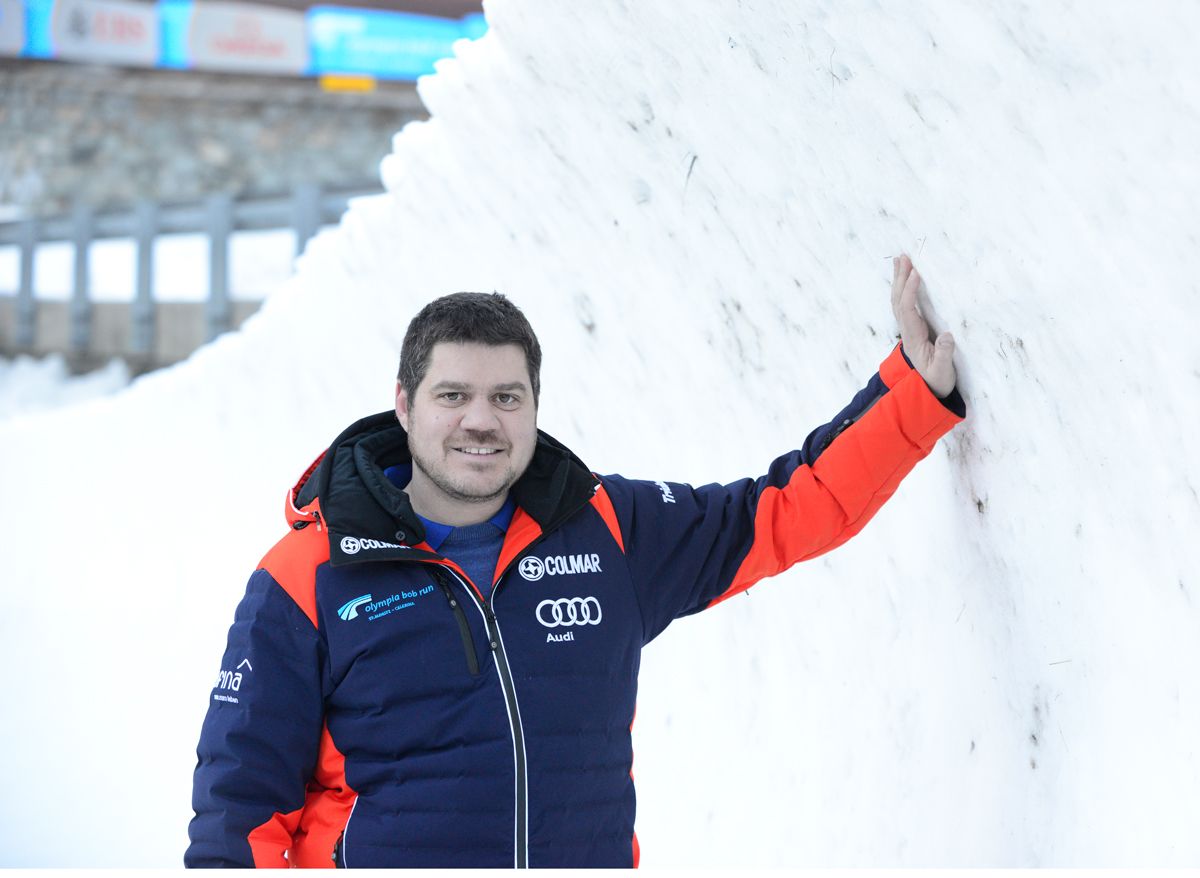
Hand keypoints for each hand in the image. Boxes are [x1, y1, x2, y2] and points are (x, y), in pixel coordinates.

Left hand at [891, 254, 955, 397]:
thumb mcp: (943, 372)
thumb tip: (947, 336)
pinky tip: (906, 276)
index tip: (917, 274)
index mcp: (914, 338)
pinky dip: (904, 288)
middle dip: (900, 279)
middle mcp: (908, 330)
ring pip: (899, 300)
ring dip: (899, 280)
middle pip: (899, 301)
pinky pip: (905, 303)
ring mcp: (909, 328)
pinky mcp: (914, 327)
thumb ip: (945, 355)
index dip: (910, 292)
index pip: (908, 311)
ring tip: (900, 259)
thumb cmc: (938, 380)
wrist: (930, 389)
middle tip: (903, 257)